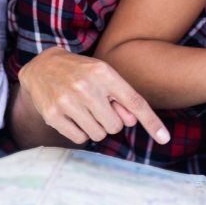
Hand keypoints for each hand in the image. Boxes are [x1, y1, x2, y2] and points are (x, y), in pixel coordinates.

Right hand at [18, 47, 169, 144]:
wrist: (41, 66)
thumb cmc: (80, 72)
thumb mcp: (103, 76)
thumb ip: (121, 97)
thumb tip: (131, 121)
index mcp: (103, 72)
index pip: (134, 101)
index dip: (151, 121)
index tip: (164, 138)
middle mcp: (85, 86)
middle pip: (115, 126)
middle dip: (110, 120)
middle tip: (97, 106)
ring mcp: (67, 101)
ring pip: (98, 134)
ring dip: (95, 127)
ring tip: (83, 110)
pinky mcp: (53, 114)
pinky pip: (80, 138)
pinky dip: (79, 132)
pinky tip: (71, 116)